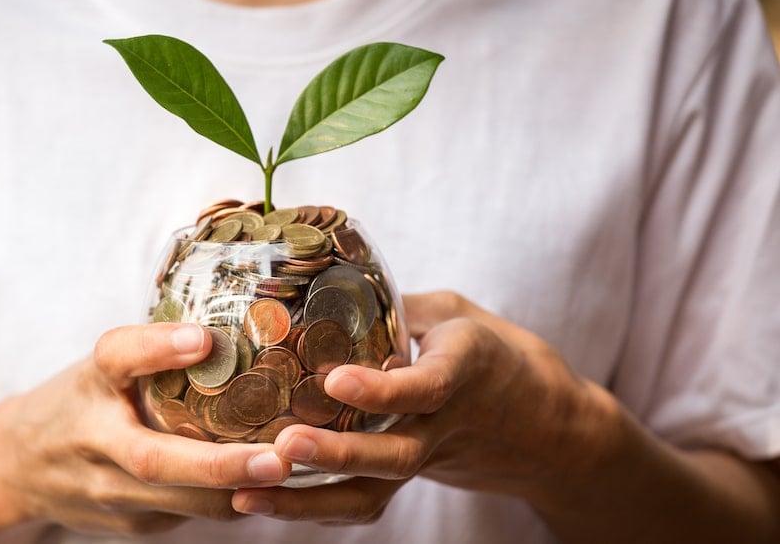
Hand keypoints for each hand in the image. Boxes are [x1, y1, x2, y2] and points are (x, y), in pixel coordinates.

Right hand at [0, 322, 290, 535]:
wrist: (12, 467)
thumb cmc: (78, 402)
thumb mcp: (102, 367)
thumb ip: (152, 352)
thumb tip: (233, 330)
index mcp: (90, 383)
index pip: (116, 356)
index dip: (157, 347)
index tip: (202, 339)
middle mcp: (92, 441)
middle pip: (155, 460)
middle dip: (222, 464)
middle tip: (280, 457)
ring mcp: (107, 492)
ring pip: (182, 504)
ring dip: (241, 492)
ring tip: (295, 472)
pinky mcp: (127, 525)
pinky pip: (188, 518)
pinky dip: (231, 503)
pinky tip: (266, 485)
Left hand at [233, 291, 607, 522]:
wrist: (545, 428)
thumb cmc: (494, 354)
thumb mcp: (455, 313)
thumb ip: (398, 307)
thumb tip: (321, 288)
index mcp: (465, 370)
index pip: (427, 386)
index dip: (383, 389)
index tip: (336, 380)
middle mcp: (445, 424)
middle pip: (396, 456)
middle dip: (338, 456)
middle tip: (284, 446)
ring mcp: (427, 459)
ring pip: (374, 493)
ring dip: (310, 501)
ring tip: (251, 494)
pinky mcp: (408, 480)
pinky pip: (365, 502)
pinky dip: (315, 508)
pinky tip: (263, 501)